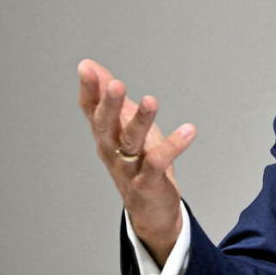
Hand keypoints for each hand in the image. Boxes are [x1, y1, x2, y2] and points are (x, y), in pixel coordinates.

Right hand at [77, 58, 194, 262]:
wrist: (149, 210)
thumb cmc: (136, 161)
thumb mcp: (122, 125)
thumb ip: (108, 96)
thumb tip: (88, 64)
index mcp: (104, 135)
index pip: (91, 110)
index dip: (89, 90)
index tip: (86, 68)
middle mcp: (111, 150)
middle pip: (105, 125)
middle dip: (110, 105)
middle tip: (116, 84)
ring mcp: (128, 168)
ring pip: (131, 142)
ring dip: (140, 121)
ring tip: (151, 100)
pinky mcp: (148, 182)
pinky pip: (158, 162)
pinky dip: (174, 146)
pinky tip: (189, 130)